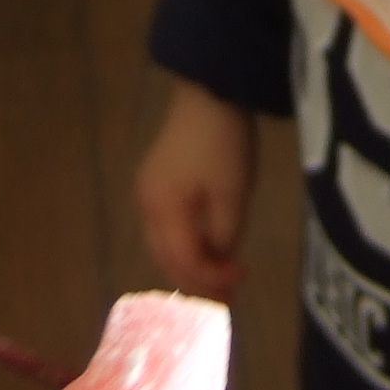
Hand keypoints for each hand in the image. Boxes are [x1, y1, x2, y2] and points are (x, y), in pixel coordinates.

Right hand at [135, 80, 256, 297]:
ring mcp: (148, 192)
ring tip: (220, 278)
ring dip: (190, 264)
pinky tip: (207, 248)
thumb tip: (220, 262)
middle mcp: (147, 205)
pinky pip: (166, 227)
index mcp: (163, 209)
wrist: (210, 93)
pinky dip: (185, 244)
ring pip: (164, 246)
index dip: (213, 279)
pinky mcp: (156, 181)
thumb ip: (224, 235)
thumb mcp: (233, 194)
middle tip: (229, 297)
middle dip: (197, 281)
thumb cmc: (224, 143)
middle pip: (167, 259)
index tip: (242, 281)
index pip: (185, 261)